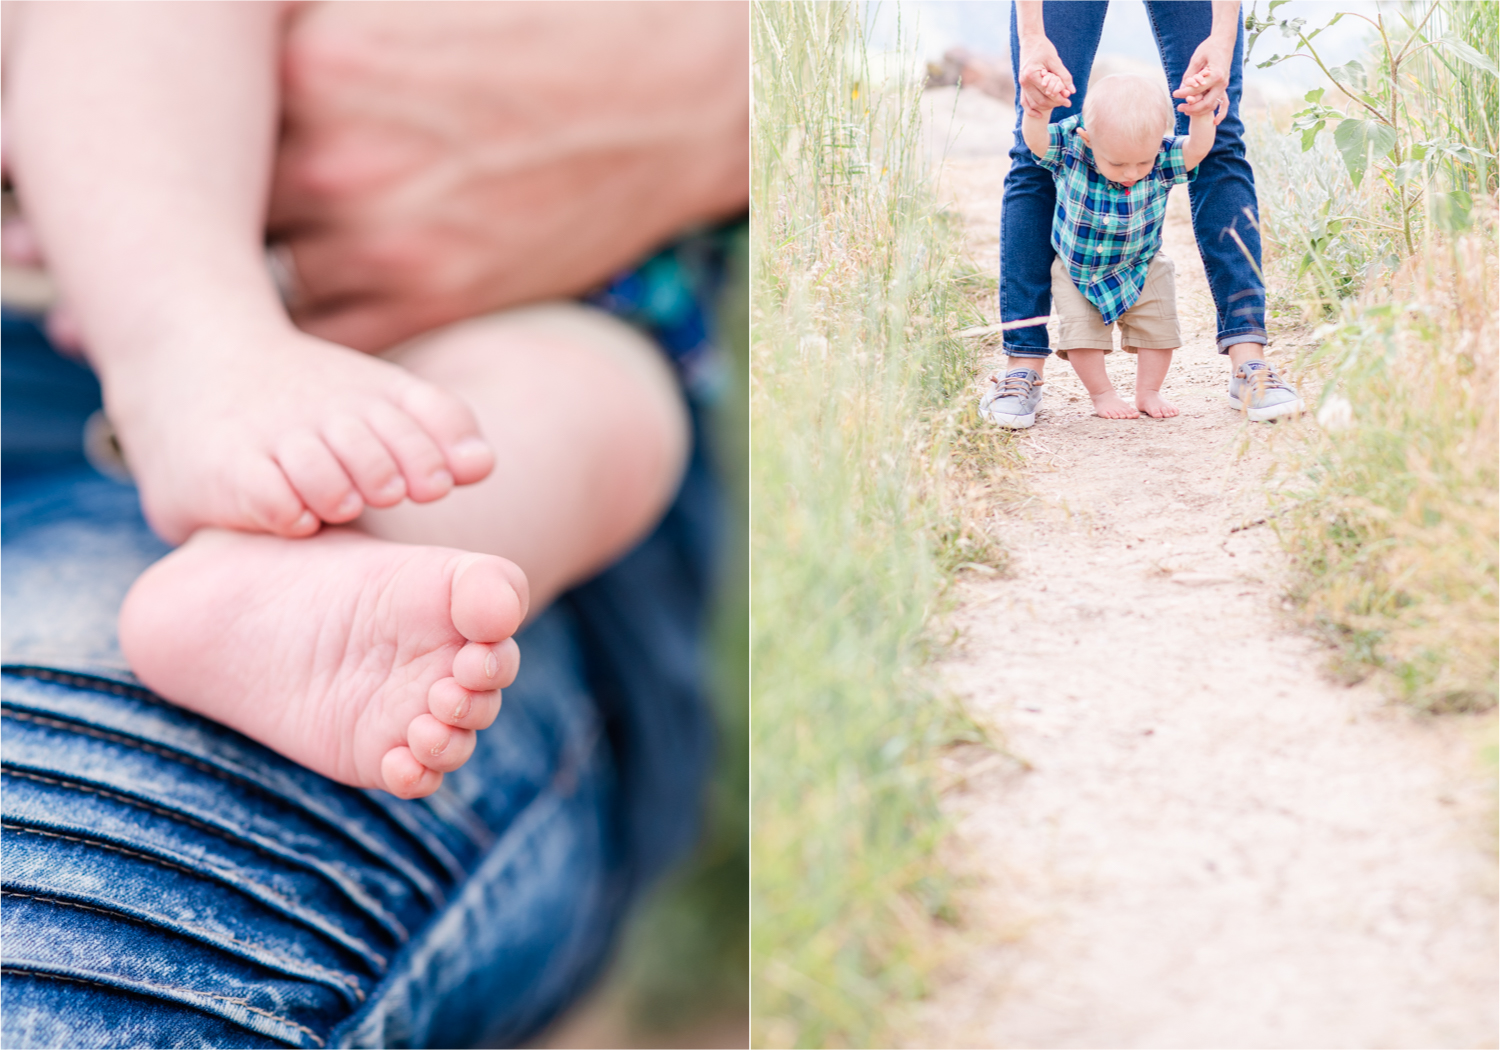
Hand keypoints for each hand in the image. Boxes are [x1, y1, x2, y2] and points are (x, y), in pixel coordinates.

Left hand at [267, 3, 748, 353]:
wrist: (671, 96)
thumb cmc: (549, 28)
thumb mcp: (410, 1)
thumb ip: (324, 40)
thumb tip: (271, 67)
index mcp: (317, 59)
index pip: (217, 123)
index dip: (219, 143)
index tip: (235, 153)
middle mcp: (334, 155)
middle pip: (232, 205)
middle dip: (240, 211)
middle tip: (266, 210)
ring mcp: (383, 238)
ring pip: (273, 281)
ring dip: (276, 278)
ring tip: (298, 263)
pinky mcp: (435, 299)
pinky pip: (337, 340)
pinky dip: (324, 342)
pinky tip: (339, 315)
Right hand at [1017, 33, 1074, 117]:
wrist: (1030, 40)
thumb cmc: (1043, 48)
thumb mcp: (1055, 60)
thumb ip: (1063, 76)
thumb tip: (1071, 91)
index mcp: (1031, 75)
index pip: (1048, 92)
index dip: (1060, 97)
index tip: (1069, 99)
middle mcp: (1024, 82)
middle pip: (1040, 101)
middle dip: (1054, 103)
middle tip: (1066, 102)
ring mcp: (1022, 85)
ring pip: (1033, 104)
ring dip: (1046, 107)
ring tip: (1058, 104)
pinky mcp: (1022, 85)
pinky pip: (1025, 102)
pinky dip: (1031, 110)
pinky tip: (1039, 115)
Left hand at [1173, 37, 1232, 124]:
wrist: (1224, 41)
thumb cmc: (1209, 47)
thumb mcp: (1196, 58)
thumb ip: (1190, 74)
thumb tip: (1182, 88)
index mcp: (1216, 75)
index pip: (1197, 89)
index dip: (1184, 93)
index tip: (1174, 93)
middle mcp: (1222, 83)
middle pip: (1205, 102)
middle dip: (1190, 107)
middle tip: (1178, 107)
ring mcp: (1224, 86)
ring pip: (1212, 105)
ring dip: (1199, 111)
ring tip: (1185, 110)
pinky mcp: (1224, 86)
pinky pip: (1225, 104)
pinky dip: (1220, 113)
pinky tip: (1215, 122)